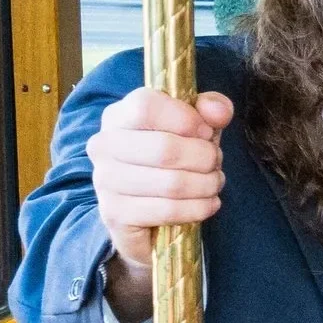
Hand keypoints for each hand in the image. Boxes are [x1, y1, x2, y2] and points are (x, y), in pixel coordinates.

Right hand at [87, 87, 232, 283]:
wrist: (148, 210)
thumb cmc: (173, 158)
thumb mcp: (195, 126)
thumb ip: (212, 108)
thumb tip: (219, 112)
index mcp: (118, 116)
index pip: (146, 106)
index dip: (187, 119)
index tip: (206, 132)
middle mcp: (103, 146)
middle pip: (165, 149)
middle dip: (205, 158)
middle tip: (216, 163)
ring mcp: (105, 182)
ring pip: (172, 183)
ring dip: (206, 185)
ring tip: (213, 183)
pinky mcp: (116, 215)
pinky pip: (169, 211)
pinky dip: (199, 208)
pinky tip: (207, 204)